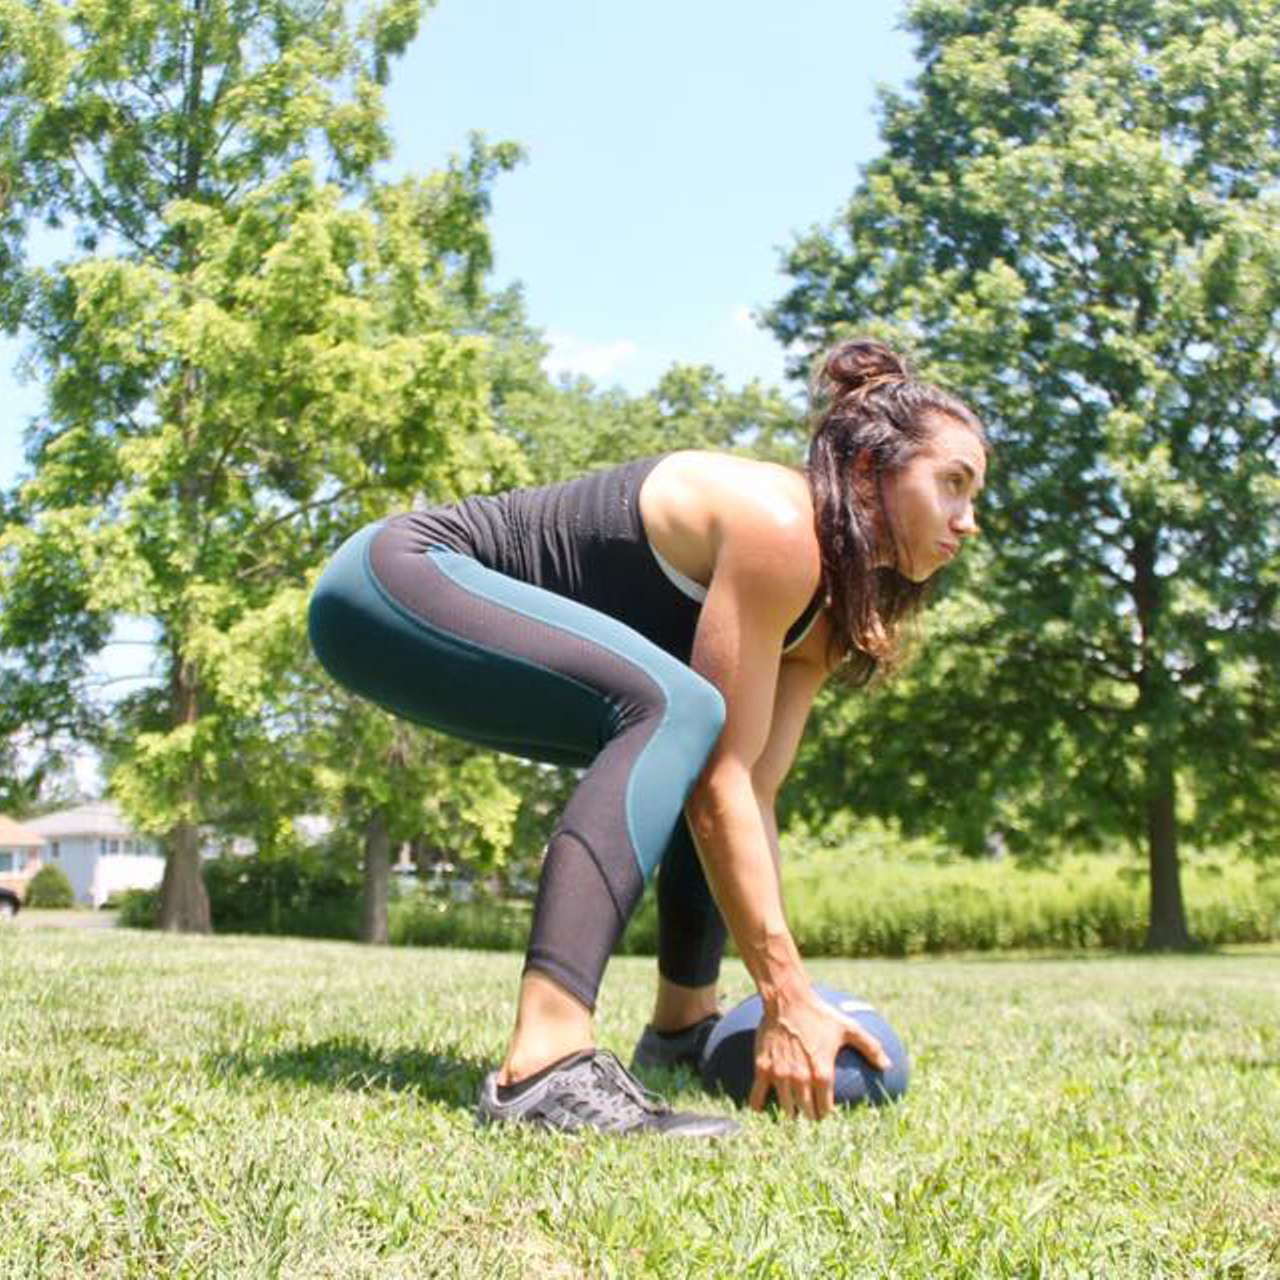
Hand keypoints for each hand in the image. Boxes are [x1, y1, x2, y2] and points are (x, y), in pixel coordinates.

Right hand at [748, 988, 891, 1119]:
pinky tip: (760, 1107)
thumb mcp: (849, 1029)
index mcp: (822, 1073)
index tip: (826, 1112)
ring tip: (791, 1111)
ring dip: (789, 1112)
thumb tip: (888, 1065)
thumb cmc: (819, 1013)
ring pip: (785, 1109)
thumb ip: (871, 1048)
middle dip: (809, 1117)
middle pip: (805, 1114)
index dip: (826, 1114)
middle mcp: (801, 1079)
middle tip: (809, 1113)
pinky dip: (758, 1105)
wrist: (787, 999)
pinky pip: (757, 1095)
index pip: (824, 1111)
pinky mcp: (763, 1068)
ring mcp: (780, 1075)